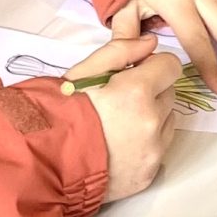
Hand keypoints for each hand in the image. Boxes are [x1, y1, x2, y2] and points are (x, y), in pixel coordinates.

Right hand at [72, 33, 181, 197]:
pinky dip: (145, 144)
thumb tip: (150, 42)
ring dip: (150, 118)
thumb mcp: (83, 73)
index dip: (151, 66)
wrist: (46, 164)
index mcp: (136, 92)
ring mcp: (152, 151)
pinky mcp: (149, 173)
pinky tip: (118, 145)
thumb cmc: (60, 115)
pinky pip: (159, 149)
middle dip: (150, 92)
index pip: (170, 66)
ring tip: (117, 125)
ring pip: (166, 122)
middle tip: (118, 101)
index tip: (133, 73)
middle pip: (169, 94)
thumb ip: (120, 51)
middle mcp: (151, 122)